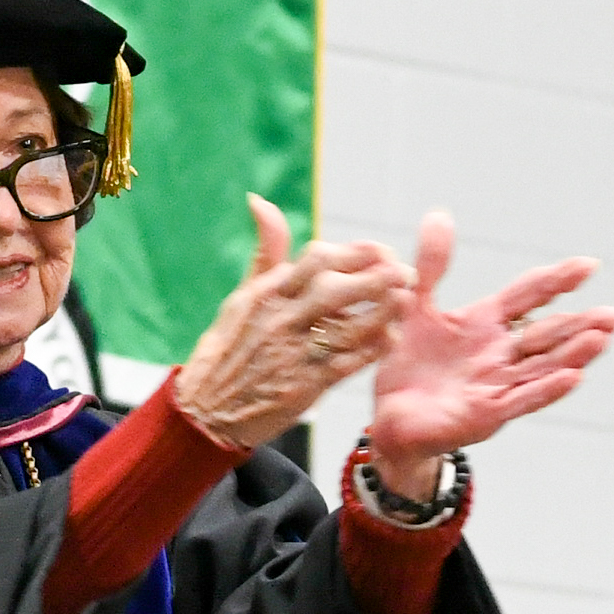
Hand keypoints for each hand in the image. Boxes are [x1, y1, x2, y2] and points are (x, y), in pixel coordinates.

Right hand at [176, 196, 415, 452]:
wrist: (206, 412)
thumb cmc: (226, 351)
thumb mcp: (241, 297)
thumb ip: (265, 253)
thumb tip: (260, 201)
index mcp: (266, 294)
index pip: (316, 258)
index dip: (355, 251)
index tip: (379, 251)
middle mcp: (279, 320)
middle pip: (334, 286)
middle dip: (375, 275)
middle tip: (405, 271)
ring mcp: (292, 354)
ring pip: (347, 325)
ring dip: (383, 310)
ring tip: (407, 298)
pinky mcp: (304, 387)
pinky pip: (348, 363)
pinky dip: (372, 349)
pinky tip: (391, 337)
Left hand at [362, 213, 613, 496]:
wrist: (390, 417)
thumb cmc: (408, 365)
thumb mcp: (417, 307)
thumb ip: (432, 265)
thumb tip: (439, 214)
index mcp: (487, 323)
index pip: (531, 295)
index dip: (558, 280)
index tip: (589, 265)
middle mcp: (501, 352)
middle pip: (548, 333)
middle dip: (582, 324)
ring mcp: (498, 383)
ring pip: (544, 365)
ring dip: (574, 353)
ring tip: (603, 338)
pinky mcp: (487, 412)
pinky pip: (522, 398)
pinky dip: (547, 388)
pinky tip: (573, 377)